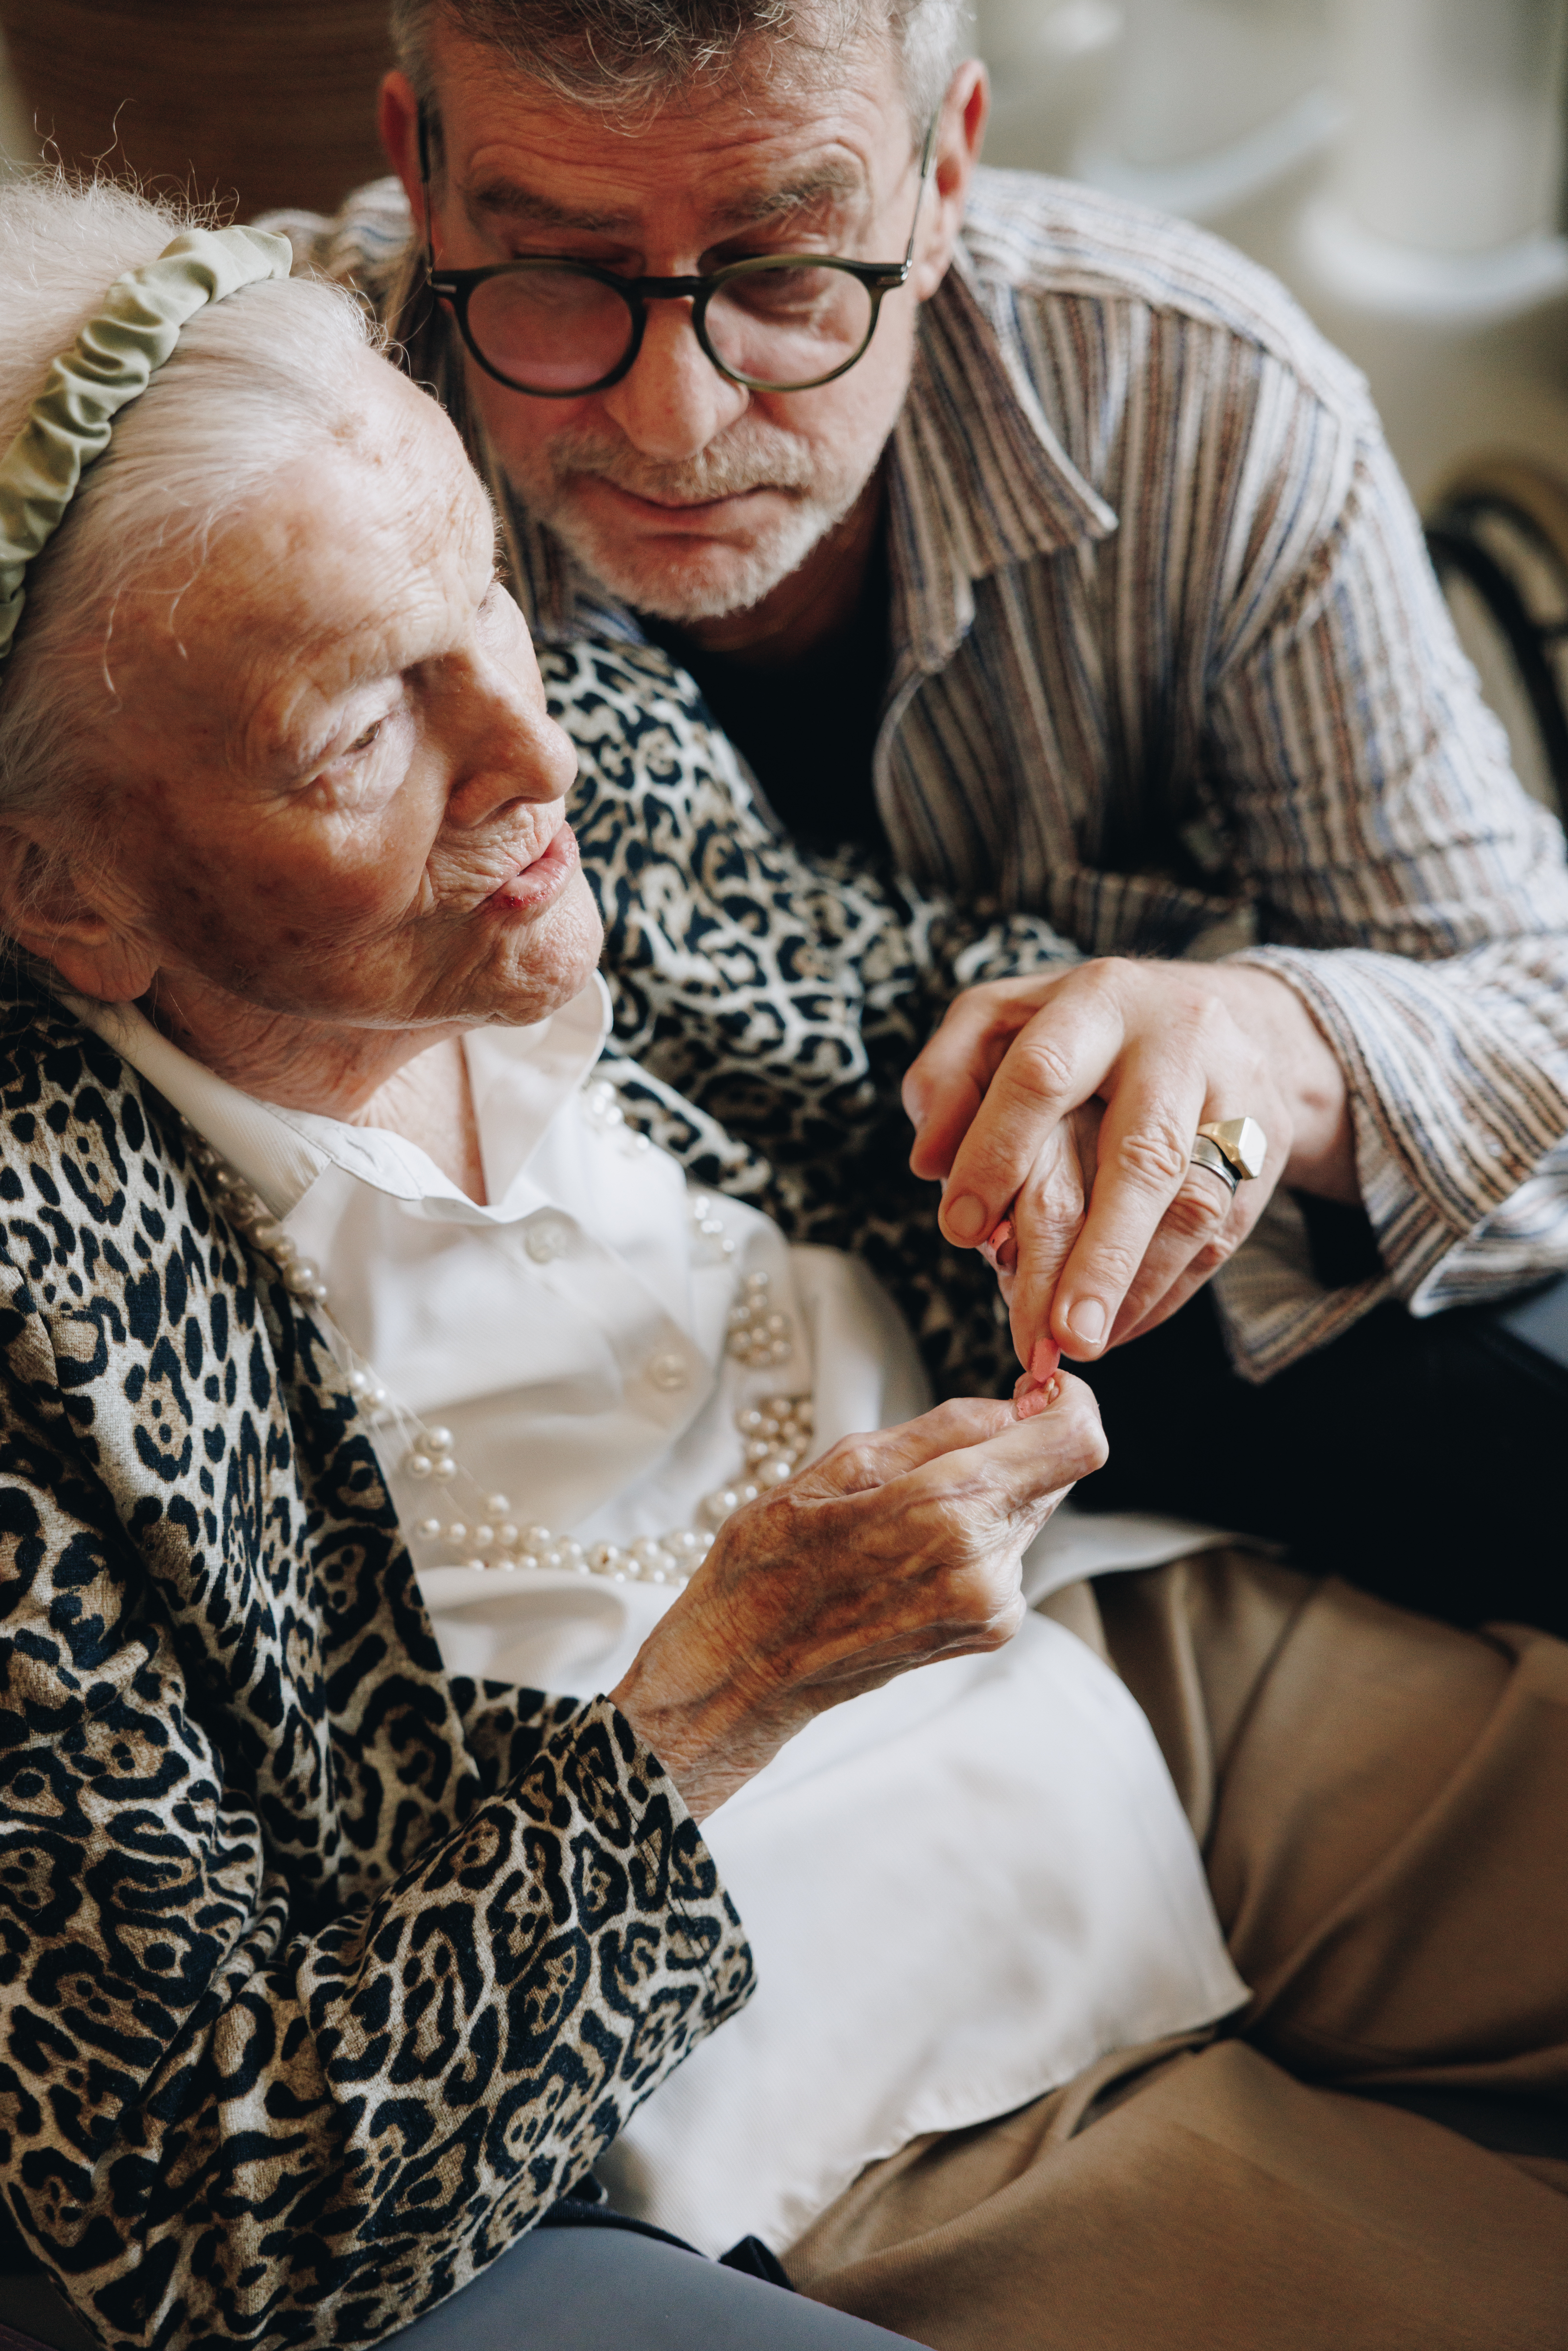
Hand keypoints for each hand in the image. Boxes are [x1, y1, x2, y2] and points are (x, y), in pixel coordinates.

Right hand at [610, 1378, 1105, 1819]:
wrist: (747, 1667)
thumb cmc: (774, 1558)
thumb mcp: (844, 1463)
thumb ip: (947, 1427)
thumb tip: (1021, 1404)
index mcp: (950, 1514)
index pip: (1075, 1443)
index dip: (1068, 1402)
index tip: (1036, 1389)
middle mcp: (986, 1568)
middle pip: (1056, 1473)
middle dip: (1015, 1444)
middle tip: (938, 1450)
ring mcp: (992, 1607)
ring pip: (1031, 1511)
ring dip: (991, 1492)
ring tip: (905, 1510)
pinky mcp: (991, 1630)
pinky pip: (1010, 1553)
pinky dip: (979, 1534)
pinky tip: (911, 1548)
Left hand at [903, 957, 1357, 1371]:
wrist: (1211, 1016)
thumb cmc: (1079, 1030)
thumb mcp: (999, 1022)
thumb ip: (947, 1077)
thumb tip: (928, 1163)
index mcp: (1099, 1000)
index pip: (1044, 1077)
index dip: (998, 1154)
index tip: (960, 1231)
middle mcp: (1180, 1041)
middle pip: (1143, 1156)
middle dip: (1098, 1254)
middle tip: (1058, 1333)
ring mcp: (1238, 1096)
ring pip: (1194, 1205)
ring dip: (1136, 1286)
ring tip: (1085, 1343)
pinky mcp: (1269, 1147)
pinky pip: (1223, 1233)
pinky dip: (1166, 1289)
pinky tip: (1118, 1326)